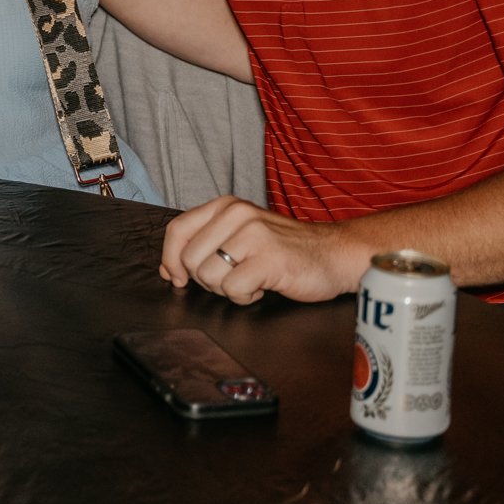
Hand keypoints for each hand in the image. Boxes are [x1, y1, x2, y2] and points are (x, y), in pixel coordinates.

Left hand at [159, 196, 369, 304]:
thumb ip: (204, 245)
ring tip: (251, 280)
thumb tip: (167, 270)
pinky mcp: (270, 258)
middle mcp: (236, 214)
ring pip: (208, 276)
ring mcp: (254, 235)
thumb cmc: (284, 249)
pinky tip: (264, 286)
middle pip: (189, 259)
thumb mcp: (240, 235)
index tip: (178, 278)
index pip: (177, 230)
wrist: (336, 254)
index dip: (170, 259)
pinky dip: (245, 297)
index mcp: (226, 205)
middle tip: (233, 277)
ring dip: (227, 289)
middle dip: (205, 280)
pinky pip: (233, 289)